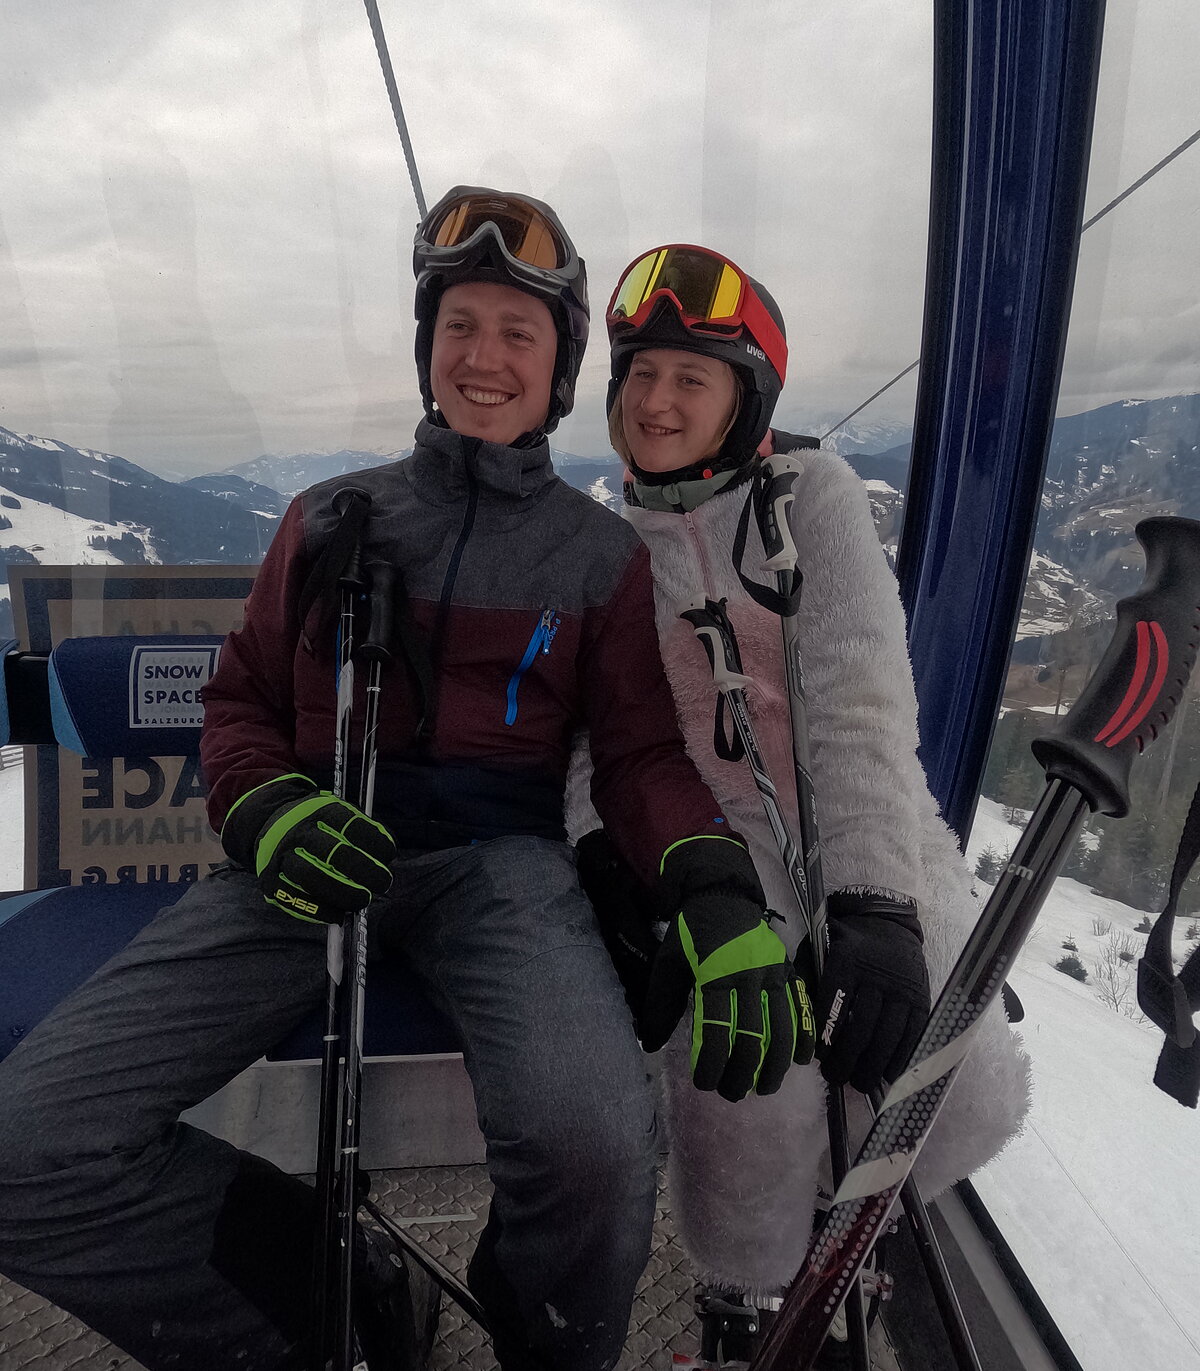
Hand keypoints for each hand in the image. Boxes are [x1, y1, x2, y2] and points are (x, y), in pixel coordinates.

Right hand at [221, 773, 394, 922]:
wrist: (270, 823)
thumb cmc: (319, 826)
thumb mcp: (341, 815)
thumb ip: (365, 832)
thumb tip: (387, 853)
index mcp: (321, 812)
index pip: (351, 825)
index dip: (374, 842)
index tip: (389, 855)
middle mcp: (300, 832)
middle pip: (333, 852)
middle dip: (363, 870)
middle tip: (381, 883)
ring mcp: (282, 856)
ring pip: (311, 876)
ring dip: (341, 893)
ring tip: (362, 900)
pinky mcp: (270, 880)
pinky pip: (293, 898)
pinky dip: (317, 911)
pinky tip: (337, 915)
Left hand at [639, 835, 815, 1101]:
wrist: (722, 892)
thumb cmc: (691, 932)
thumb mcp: (668, 962)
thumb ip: (660, 1003)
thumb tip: (650, 1044)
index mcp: (716, 972)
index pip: (718, 1028)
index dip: (712, 1062)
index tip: (704, 1082)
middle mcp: (750, 975)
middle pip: (753, 1036)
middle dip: (743, 1072)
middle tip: (730, 1093)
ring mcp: (774, 973)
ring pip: (783, 1028)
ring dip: (775, 1064)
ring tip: (763, 1086)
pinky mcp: (789, 970)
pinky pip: (802, 1007)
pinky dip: (804, 1037)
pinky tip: (799, 1060)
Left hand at [816, 891, 930, 1092]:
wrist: (888, 923)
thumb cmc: (846, 941)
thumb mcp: (821, 947)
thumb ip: (808, 977)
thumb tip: (799, 1016)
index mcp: (847, 960)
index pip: (834, 1005)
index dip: (825, 1036)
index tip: (819, 1056)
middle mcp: (877, 975)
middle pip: (861, 1027)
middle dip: (846, 1059)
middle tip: (835, 1077)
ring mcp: (902, 988)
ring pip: (887, 1035)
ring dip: (872, 1066)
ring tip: (858, 1083)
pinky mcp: (921, 999)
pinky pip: (912, 1035)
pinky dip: (900, 1058)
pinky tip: (888, 1075)